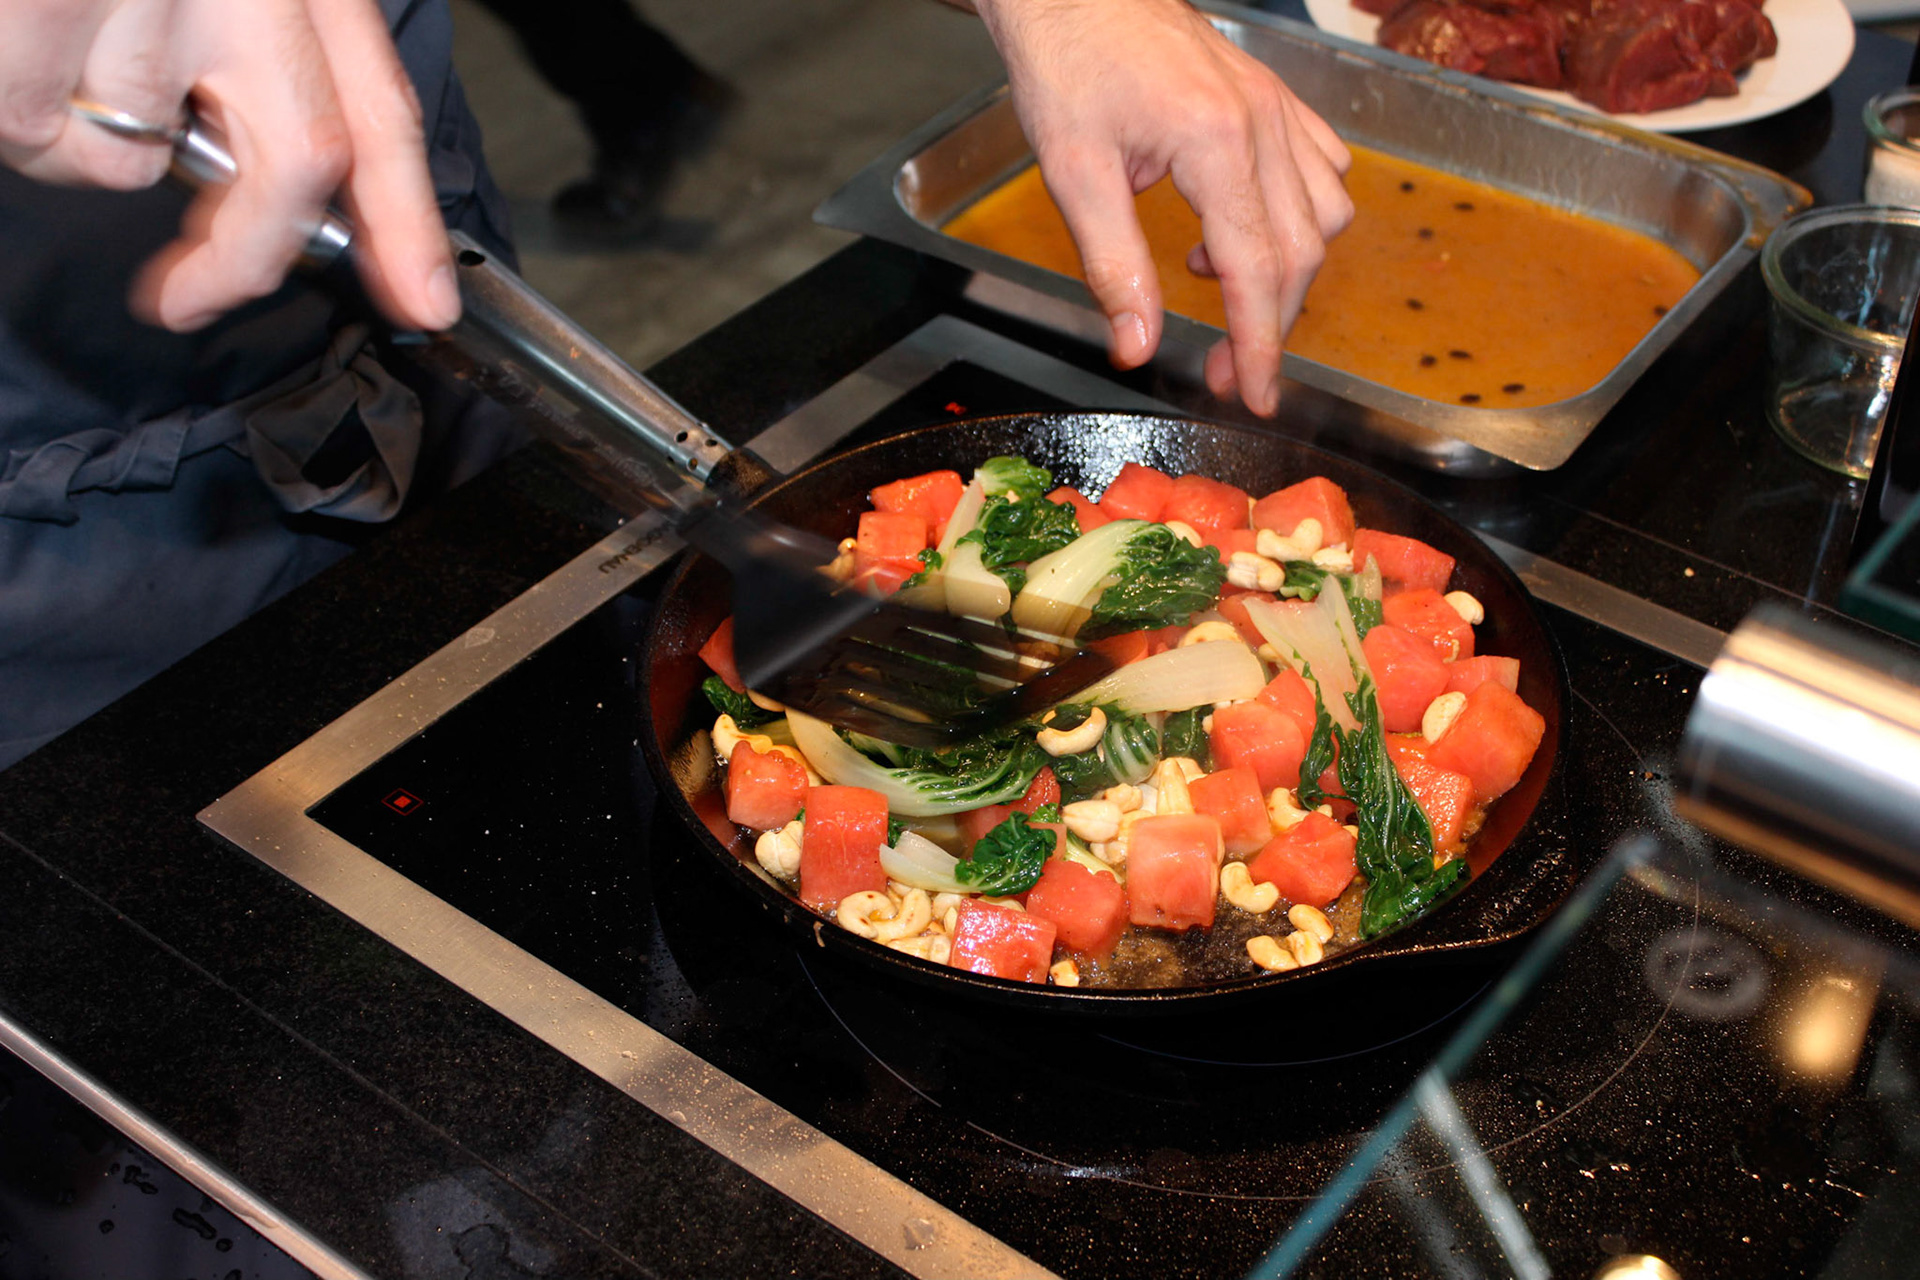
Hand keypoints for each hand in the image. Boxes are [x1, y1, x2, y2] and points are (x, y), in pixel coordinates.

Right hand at [0, 0, 457, 331]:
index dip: (408, 220)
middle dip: (244, 256)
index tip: (422, 302)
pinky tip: (4, 43)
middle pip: (298, 159)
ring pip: (131, 152)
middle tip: (188, 297)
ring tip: (31, 44)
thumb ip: (263, 63)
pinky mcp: (42, 7)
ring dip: (72, 137)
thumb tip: (306, 197)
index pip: (379, 106)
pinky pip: (36, 126)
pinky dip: (11, 111)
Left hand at [970, 0, 1352, 415]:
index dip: (1258, 345)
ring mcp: (1277, 106)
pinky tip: (1236, 227)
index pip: (1256, 269)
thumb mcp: (1073, 173)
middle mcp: (1263, 121)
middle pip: (1298, 253)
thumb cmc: (1068, 65)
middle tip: (1224, 373)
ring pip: (1324, 214)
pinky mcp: (1275, 98)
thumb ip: (1113, 266)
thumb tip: (1136, 346)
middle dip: (1268, 327)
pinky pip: (1322, 169)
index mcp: (1215, 139)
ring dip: (1285, 270)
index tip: (1255, 396)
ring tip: (1213, 278)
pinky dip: (1296, 217)